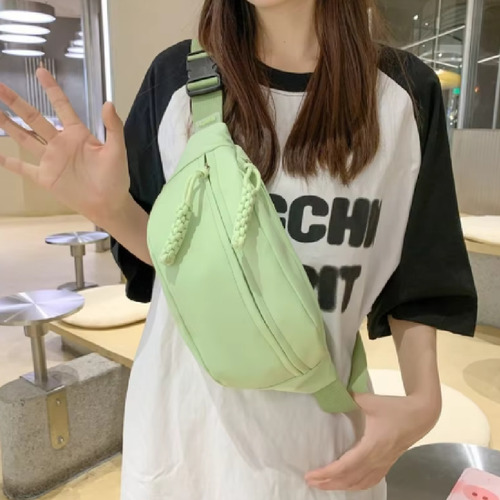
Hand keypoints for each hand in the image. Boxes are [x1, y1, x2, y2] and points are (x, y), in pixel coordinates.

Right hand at [0, 69, 129, 221]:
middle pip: (34, 118)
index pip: (62, 106)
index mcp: (78, 134)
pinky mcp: (45, 177)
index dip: (51, 89)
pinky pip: (23, 168)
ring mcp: (51, 160)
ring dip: (8, 125)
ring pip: (24, 138)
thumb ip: (113, 127)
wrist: (109, 204)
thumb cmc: (115, 177)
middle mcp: (60, 143)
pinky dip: (8, 162)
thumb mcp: (117, 150)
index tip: (41, 71)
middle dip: (16, 102)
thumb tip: (108, 102)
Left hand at [305, 392, 440, 490]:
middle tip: (310, 482)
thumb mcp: (373, 401)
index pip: (345, 466)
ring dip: (341, 486)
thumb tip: (338, 393)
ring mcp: (383, 464)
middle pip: (350, 479)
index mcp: (372, 446)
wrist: (422, 415)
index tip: (311, 475)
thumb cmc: (397, 408)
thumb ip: (354, 397)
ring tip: (324, 484)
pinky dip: (356, 486)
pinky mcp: (387, 463)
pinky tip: (348, 485)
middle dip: (328, 482)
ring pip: (360, 483)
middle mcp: (377, 460)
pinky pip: (370, 481)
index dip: (327, 473)